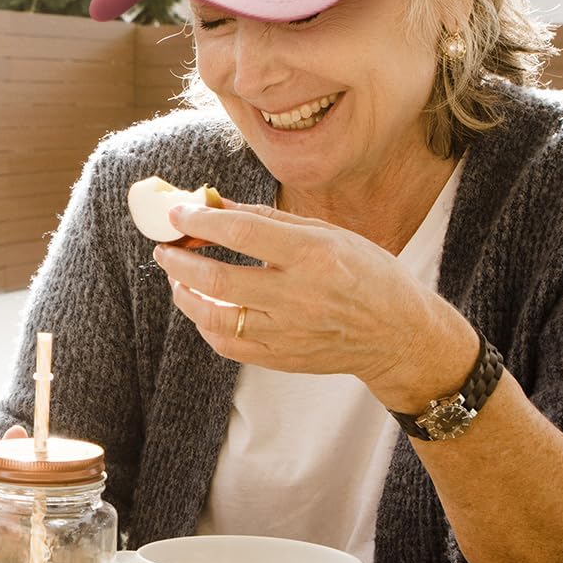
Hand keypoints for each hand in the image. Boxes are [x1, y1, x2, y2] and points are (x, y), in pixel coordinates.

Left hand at [151, 201, 476, 410]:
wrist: (398, 334)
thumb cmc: (367, 273)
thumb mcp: (328, 233)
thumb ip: (270, 220)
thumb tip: (217, 203)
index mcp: (314, 254)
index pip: (242, 232)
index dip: (201, 219)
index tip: (178, 212)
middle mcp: (299, 296)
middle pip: (218, 278)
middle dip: (180, 260)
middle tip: (165, 248)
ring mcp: (289, 333)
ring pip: (215, 317)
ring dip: (185, 295)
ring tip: (177, 278)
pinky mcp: (282, 359)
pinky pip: (228, 345)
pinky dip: (206, 325)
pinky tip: (203, 308)